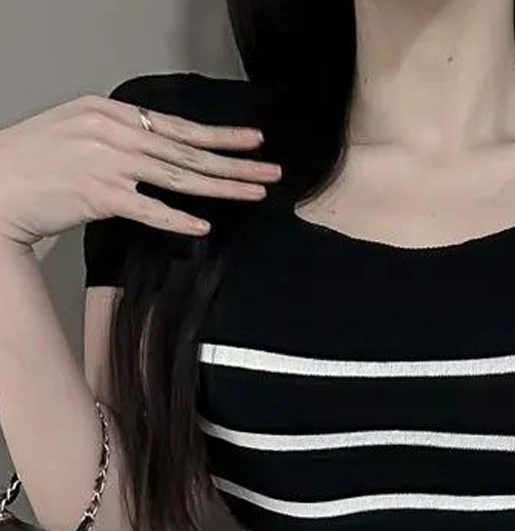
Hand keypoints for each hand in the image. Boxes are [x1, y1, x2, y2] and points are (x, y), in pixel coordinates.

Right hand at [0, 92, 281, 247]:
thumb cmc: (35, 161)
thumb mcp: (79, 129)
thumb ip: (122, 135)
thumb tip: (163, 149)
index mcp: (111, 112)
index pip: (179, 126)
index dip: (220, 136)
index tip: (253, 141)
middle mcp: (114, 132)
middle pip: (189, 152)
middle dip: (235, 162)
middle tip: (271, 171)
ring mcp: (107, 162)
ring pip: (179, 177)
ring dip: (222, 186)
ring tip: (255, 192)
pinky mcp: (98, 195)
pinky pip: (148, 209)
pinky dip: (177, 218)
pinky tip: (204, 225)